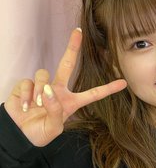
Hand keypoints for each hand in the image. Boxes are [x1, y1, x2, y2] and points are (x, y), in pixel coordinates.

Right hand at [5, 28, 126, 146]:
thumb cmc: (39, 132)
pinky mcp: (26, 86)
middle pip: (67, 64)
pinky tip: (25, 106)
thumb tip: (48, 90)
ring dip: (41, 90)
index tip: (123, 83)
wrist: (19, 134)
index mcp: (71, 102)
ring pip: (44, 75)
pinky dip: (27, 95)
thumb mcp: (53, 128)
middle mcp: (58, 90)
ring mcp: (42, 86)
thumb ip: (55, 111)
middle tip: (78, 33)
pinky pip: (28, 82)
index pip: (93, 94)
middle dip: (72, 48)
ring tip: (37, 105)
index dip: (107, 89)